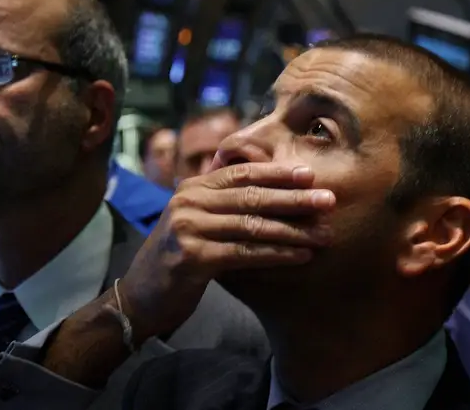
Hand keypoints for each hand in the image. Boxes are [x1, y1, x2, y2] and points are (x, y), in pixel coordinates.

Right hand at [117, 163, 334, 340]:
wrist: (140, 296)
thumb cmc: (178, 258)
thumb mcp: (197, 221)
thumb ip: (224, 203)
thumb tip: (275, 190)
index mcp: (192, 187)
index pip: (242, 173)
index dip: (278, 173)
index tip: (311, 175)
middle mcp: (188, 202)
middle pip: (252, 196)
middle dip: (294, 198)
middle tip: (329, 200)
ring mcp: (188, 228)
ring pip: (252, 225)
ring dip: (294, 229)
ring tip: (324, 234)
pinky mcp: (192, 258)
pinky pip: (244, 253)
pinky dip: (277, 254)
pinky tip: (301, 256)